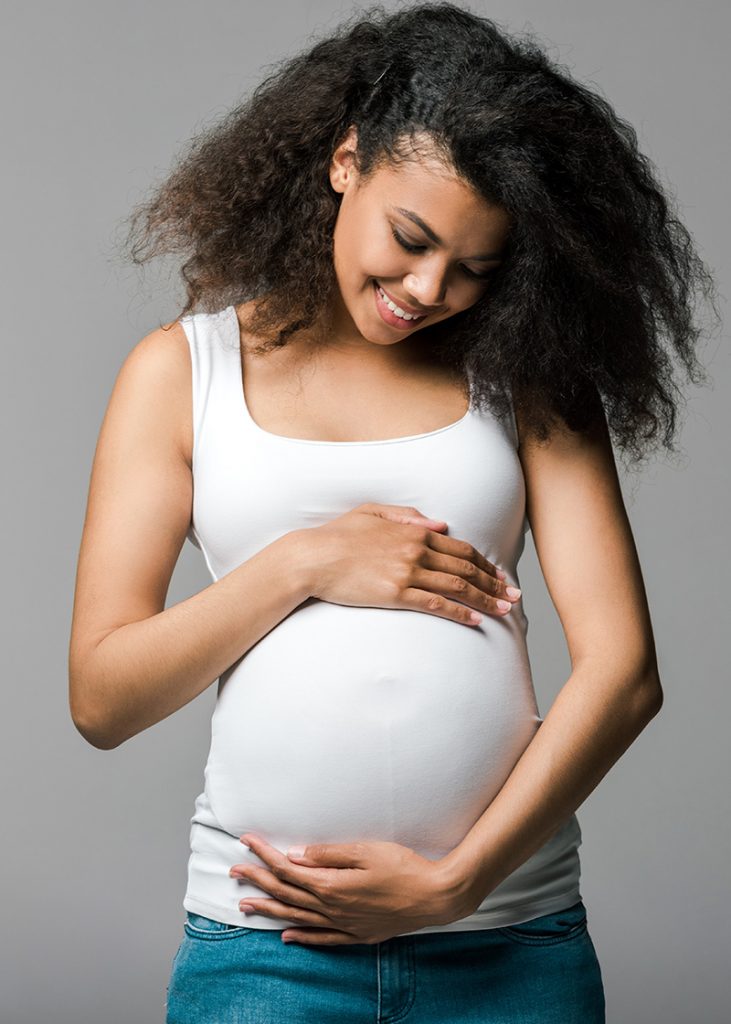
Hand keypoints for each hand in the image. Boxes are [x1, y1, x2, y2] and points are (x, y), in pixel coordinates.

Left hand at [229, 833, 470, 945]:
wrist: (435, 896)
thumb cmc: (404, 867)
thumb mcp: (366, 851)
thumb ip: (329, 854)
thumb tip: (297, 855)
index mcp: (332, 884)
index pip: (288, 869)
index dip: (264, 854)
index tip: (245, 842)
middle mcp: (332, 908)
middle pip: (286, 893)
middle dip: (257, 880)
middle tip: (233, 871)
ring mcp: (344, 924)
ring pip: (297, 917)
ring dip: (269, 908)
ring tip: (245, 904)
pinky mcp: (357, 934)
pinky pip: (321, 938)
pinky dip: (301, 937)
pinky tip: (286, 936)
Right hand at [293, 502, 519, 626]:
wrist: (312, 558)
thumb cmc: (337, 535)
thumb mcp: (372, 512)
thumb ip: (408, 515)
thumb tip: (441, 524)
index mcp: (414, 530)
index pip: (460, 548)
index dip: (484, 563)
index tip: (500, 575)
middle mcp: (416, 550)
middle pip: (466, 568)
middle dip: (494, 583)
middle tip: (514, 595)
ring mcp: (407, 572)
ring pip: (457, 586)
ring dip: (485, 599)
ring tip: (504, 610)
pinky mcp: (395, 594)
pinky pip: (436, 604)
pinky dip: (459, 611)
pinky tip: (475, 619)